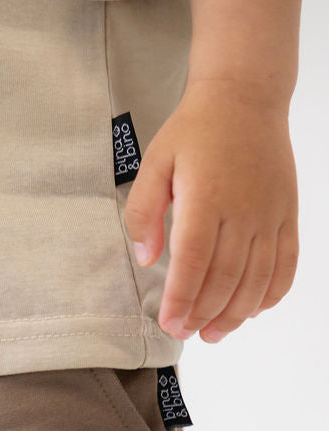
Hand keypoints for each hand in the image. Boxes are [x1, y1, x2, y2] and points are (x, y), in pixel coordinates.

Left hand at [125, 80, 298, 344]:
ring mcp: (270, 212)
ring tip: (214, 334)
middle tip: (185, 333)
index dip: (181, 298)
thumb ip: (143, 212)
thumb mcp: (155, 162)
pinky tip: (254, 310)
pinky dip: (272, 292)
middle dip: (203, 314)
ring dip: (235, 313)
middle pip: (225, 277)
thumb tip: (146, 258)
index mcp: (206, 196)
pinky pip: (287, 262)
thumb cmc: (196, 131)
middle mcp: (242, 208)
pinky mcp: (287, 213)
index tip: (169, 324)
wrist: (245, 96)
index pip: (193, 261)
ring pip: (256, 278)